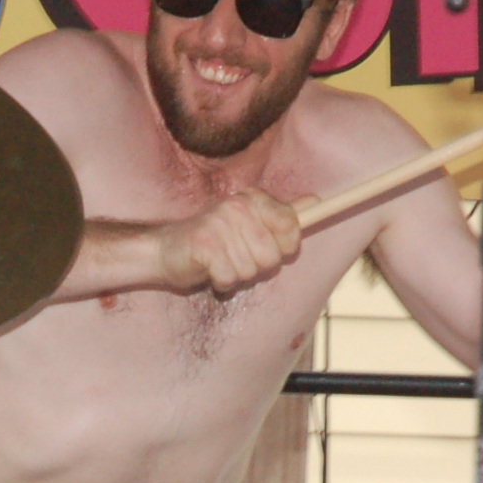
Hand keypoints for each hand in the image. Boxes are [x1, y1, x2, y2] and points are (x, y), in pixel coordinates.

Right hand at [157, 191, 301, 294]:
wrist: (165, 250)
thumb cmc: (213, 242)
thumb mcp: (249, 224)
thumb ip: (282, 215)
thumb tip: (316, 201)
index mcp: (253, 199)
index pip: (292, 225)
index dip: (286, 247)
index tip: (270, 248)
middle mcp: (237, 206)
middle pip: (272, 257)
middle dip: (256, 267)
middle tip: (235, 257)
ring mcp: (220, 224)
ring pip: (251, 271)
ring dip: (236, 276)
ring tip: (220, 263)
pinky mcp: (205, 245)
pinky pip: (229, 278)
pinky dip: (221, 283)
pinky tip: (210, 271)